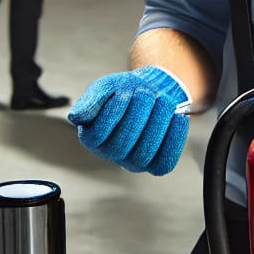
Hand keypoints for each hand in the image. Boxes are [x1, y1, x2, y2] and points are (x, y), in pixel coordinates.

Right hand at [68, 67, 189, 174]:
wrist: (150, 92)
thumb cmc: (124, 92)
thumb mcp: (105, 88)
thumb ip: (91, 100)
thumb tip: (76, 117)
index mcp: (93, 138)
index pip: (97, 136)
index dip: (112, 113)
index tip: (124, 92)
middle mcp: (111, 154)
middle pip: (121, 146)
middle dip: (136, 115)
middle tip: (145, 93)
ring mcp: (134, 162)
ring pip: (144, 154)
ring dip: (157, 124)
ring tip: (162, 101)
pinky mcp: (156, 165)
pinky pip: (165, 161)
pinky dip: (174, 139)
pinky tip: (178, 118)